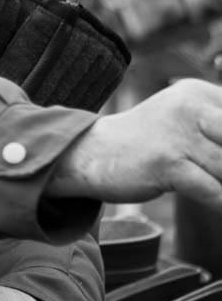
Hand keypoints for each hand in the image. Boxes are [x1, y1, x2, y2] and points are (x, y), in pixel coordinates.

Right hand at [47, 78, 221, 207]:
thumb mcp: (182, 124)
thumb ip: (217, 131)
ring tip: (221, 190)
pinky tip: (220, 207)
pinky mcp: (165, 162)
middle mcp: (190, 106)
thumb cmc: (144, 143)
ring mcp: (176, 133)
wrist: (90, 152)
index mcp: (198, 93)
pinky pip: (213, 191)